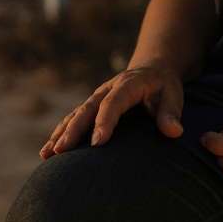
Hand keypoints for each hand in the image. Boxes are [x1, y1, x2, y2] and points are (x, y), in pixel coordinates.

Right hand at [39, 62, 185, 159]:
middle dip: (73, 130)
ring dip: (61, 133)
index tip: (97, 143)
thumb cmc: (164, 85)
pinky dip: (61, 132)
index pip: (113, 103)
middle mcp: (107, 89)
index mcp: (127, 84)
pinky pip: (74, 118)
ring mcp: (98, 97)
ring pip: (76, 114)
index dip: (104, 122)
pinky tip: (50, 150)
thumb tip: (174, 132)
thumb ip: (172, 112)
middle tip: (60, 151)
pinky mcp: (93, 106)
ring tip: (47, 153)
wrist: (152, 68)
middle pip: (87, 109)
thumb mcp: (174, 94)